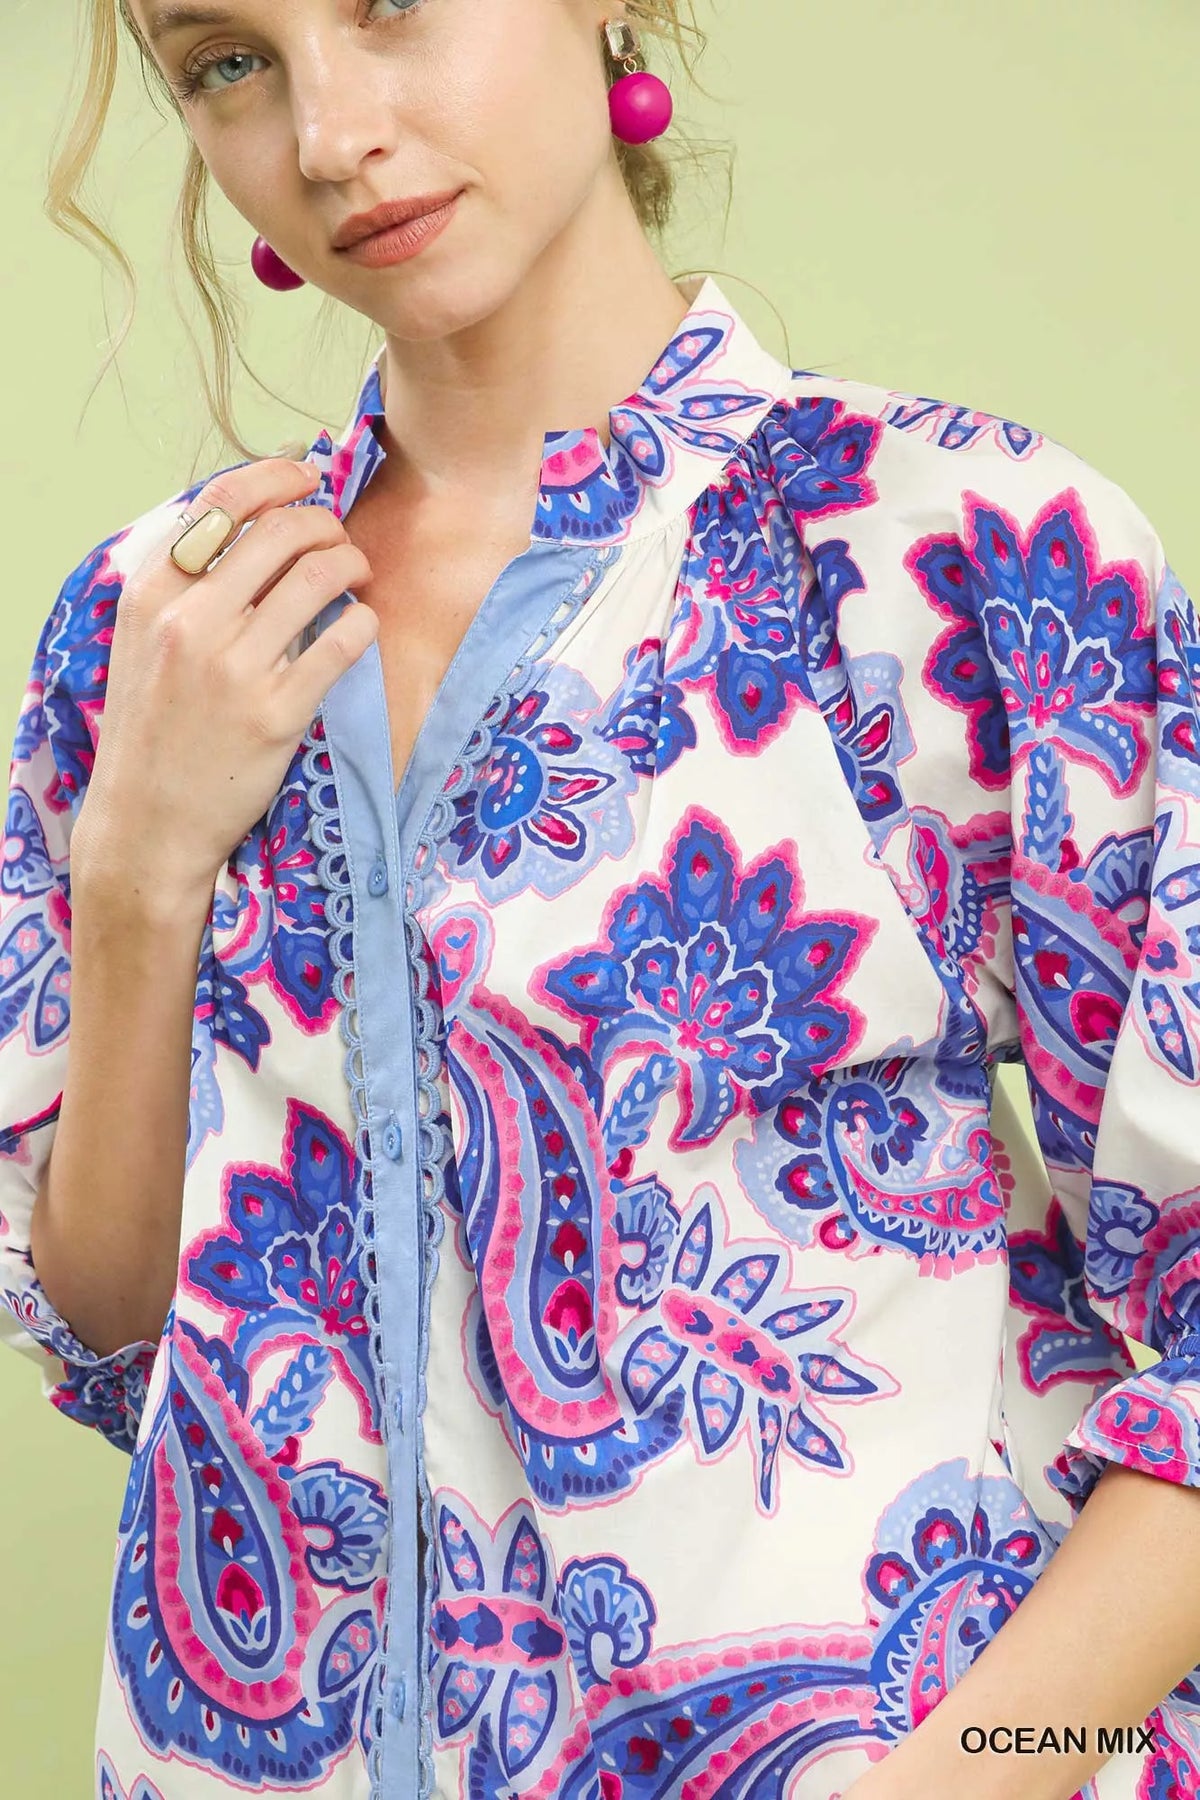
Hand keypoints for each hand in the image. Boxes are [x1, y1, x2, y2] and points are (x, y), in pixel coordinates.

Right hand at [72, 456, 378, 900]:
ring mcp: (235, 667)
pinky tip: (361, 626)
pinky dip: (363, 621)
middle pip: (281, 531)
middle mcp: (190, 621)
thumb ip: (184, 584)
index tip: (306, 475)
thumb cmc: (152, 728)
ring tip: (358, 577)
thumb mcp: (143, 641)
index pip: (220, 503)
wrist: (147, 822)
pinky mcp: (277, 712)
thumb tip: (249, 519)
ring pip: (319, 577)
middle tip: (341, 541)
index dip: (275, 476)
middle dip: (325, 523)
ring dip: (352, 564)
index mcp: (152, 594)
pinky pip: (342, 640)